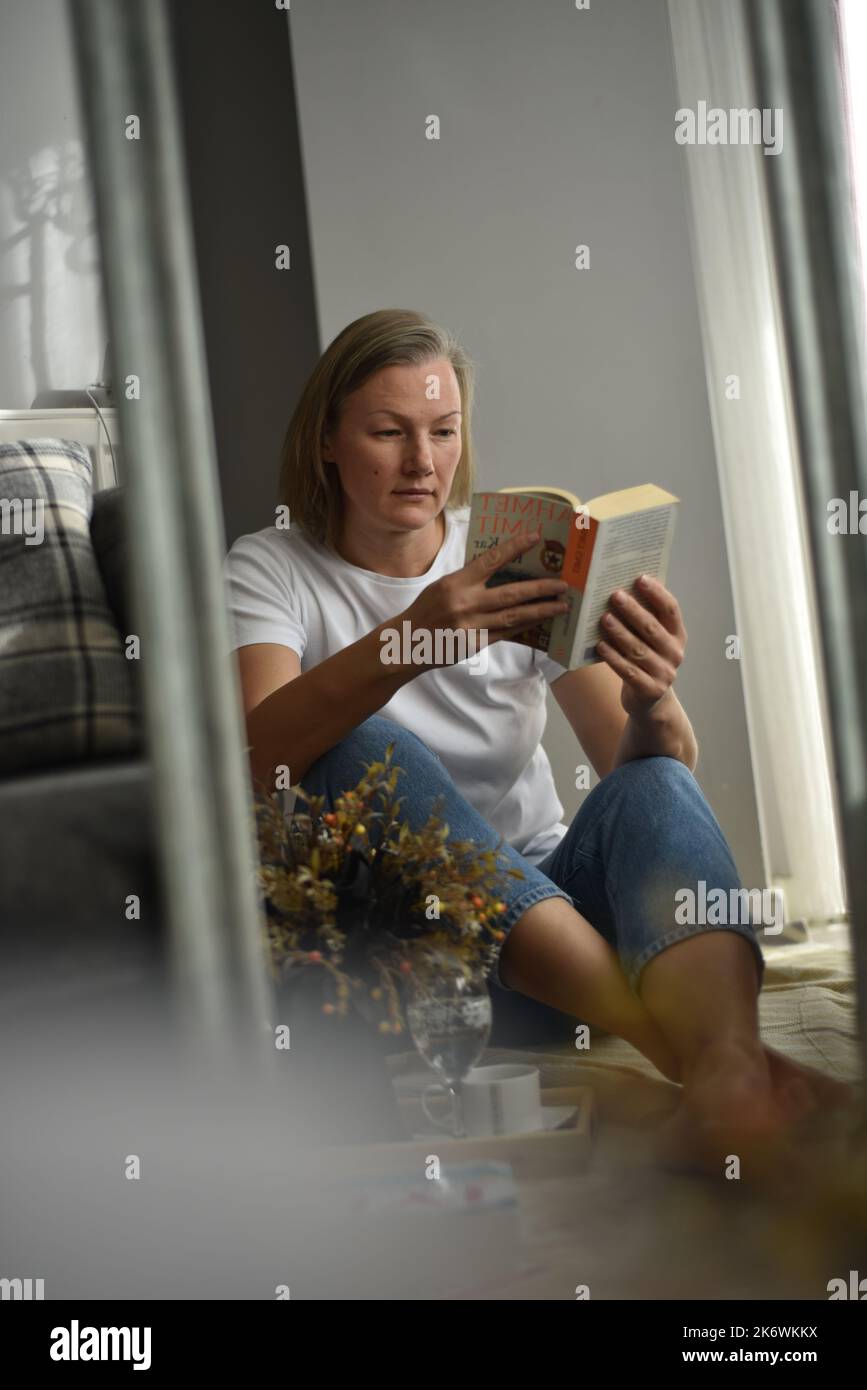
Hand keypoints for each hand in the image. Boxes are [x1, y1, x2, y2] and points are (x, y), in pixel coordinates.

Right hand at [399, 528, 570, 668]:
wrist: (408, 642)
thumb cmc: (427, 609)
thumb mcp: (443, 586)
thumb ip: (470, 578)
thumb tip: (501, 567)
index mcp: (456, 583)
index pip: (490, 560)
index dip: (514, 547)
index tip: (535, 537)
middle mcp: (465, 603)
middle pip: (512, 593)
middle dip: (541, 588)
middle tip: (563, 584)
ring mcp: (471, 626)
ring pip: (514, 617)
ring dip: (541, 610)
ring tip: (561, 605)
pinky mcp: (475, 644)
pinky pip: (506, 634)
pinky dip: (525, 628)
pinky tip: (541, 623)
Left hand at [596, 575, 686, 718]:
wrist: (649, 701)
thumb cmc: (645, 660)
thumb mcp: (650, 641)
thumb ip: (644, 619)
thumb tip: (622, 588)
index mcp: (678, 635)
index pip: (671, 610)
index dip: (657, 593)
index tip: (640, 578)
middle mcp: (675, 653)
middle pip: (652, 628)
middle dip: (633, 610)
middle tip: (615, 595)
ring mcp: (664, 673)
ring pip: (638, 649)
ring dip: (620, 633)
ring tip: (604, 618)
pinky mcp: (650, 690)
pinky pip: (628, 671)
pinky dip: (613, 657)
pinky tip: (600, 646)